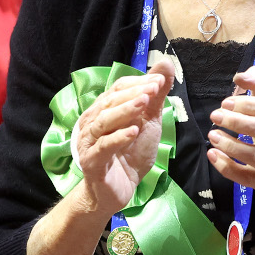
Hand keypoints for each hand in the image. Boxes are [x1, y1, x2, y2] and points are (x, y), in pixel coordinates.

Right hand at [72, 60, 176, 215]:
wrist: (120, 190)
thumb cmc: (131, 153)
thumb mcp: (149, 121)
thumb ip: (155, 95)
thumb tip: (165, 64)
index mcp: (104, 109)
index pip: (118, 88)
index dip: (139, 82)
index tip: (160, 80)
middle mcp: (92, 122)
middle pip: (110, 101)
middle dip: (134, 93)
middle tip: (154, 87)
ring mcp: (89, 142)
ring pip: (104, 121)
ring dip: (124, 110)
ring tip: (144, 103)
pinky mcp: (91, 162)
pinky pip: (103, 147)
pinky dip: (118, 138)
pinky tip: (133, 131)